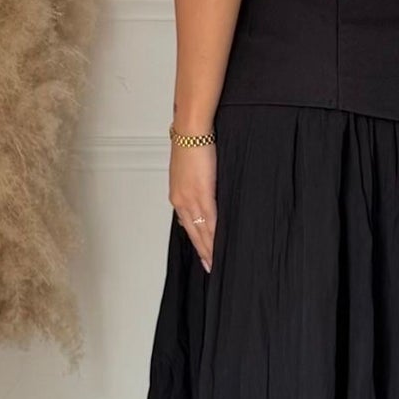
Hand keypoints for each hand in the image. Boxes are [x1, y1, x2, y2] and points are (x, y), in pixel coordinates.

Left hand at [169, 142, 216, 272]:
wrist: (191, 130)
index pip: (189, 225)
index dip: (197, 242)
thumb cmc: (192, 144)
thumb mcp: (190, 170)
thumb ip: (197, 186)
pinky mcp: (203, 193)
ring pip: (202, 231)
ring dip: (210, 248)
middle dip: (204, 251)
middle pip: (194, 233)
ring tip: (217, 263)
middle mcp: (181, 201)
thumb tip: (206, 196)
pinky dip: (216, 235)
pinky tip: (221, 245)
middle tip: (212, 268)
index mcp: (178, 196)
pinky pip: (210, 220)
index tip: (204, 255)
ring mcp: (191, 199)